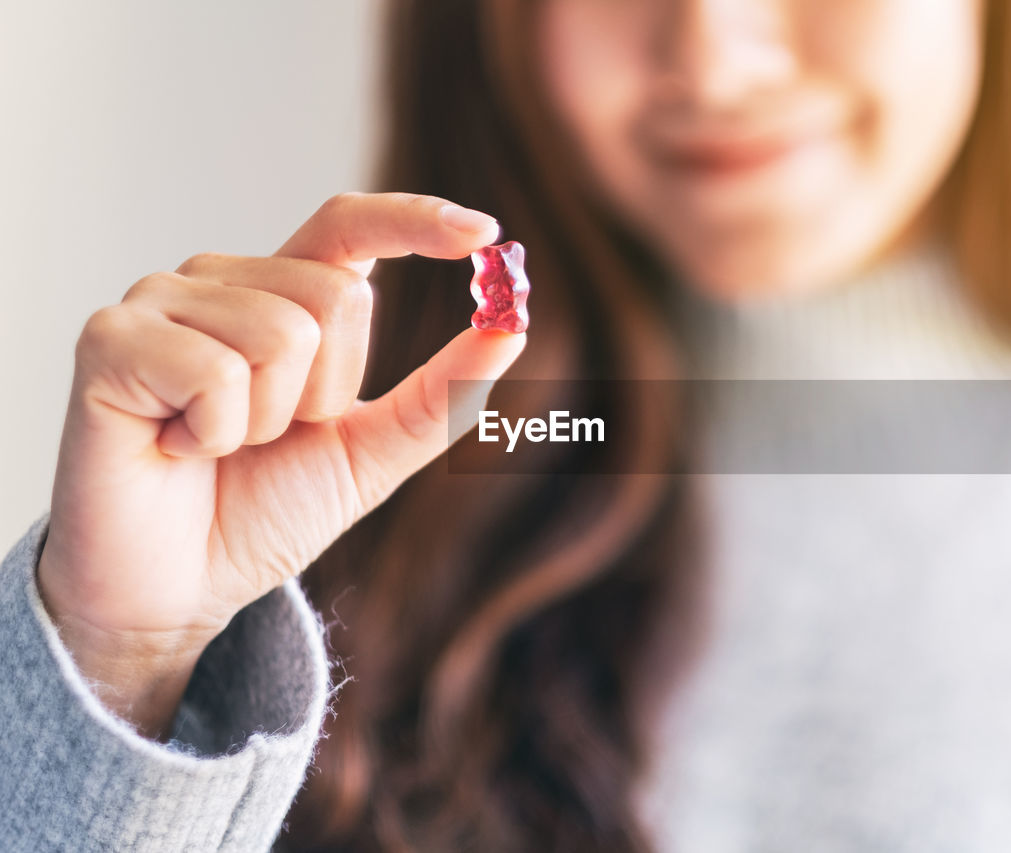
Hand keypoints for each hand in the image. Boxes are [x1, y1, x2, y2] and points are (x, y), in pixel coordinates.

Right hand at [35, 193, 524, 737]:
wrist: (181, 589)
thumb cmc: (263, 512)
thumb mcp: (370, 453)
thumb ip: (438, 395)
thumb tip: (512, 329)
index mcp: (281, 296)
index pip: (348, 225)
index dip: (414, 220)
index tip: (485, 236)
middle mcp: (220, 280)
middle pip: (337, 296)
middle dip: (327, 395)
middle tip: (269, 439)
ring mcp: (160, 302)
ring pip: (282, 335)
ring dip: (268, 422)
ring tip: (217, 445)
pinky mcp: (110, 340)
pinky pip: (217, 372)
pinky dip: (216, 433)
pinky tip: (177, 448)